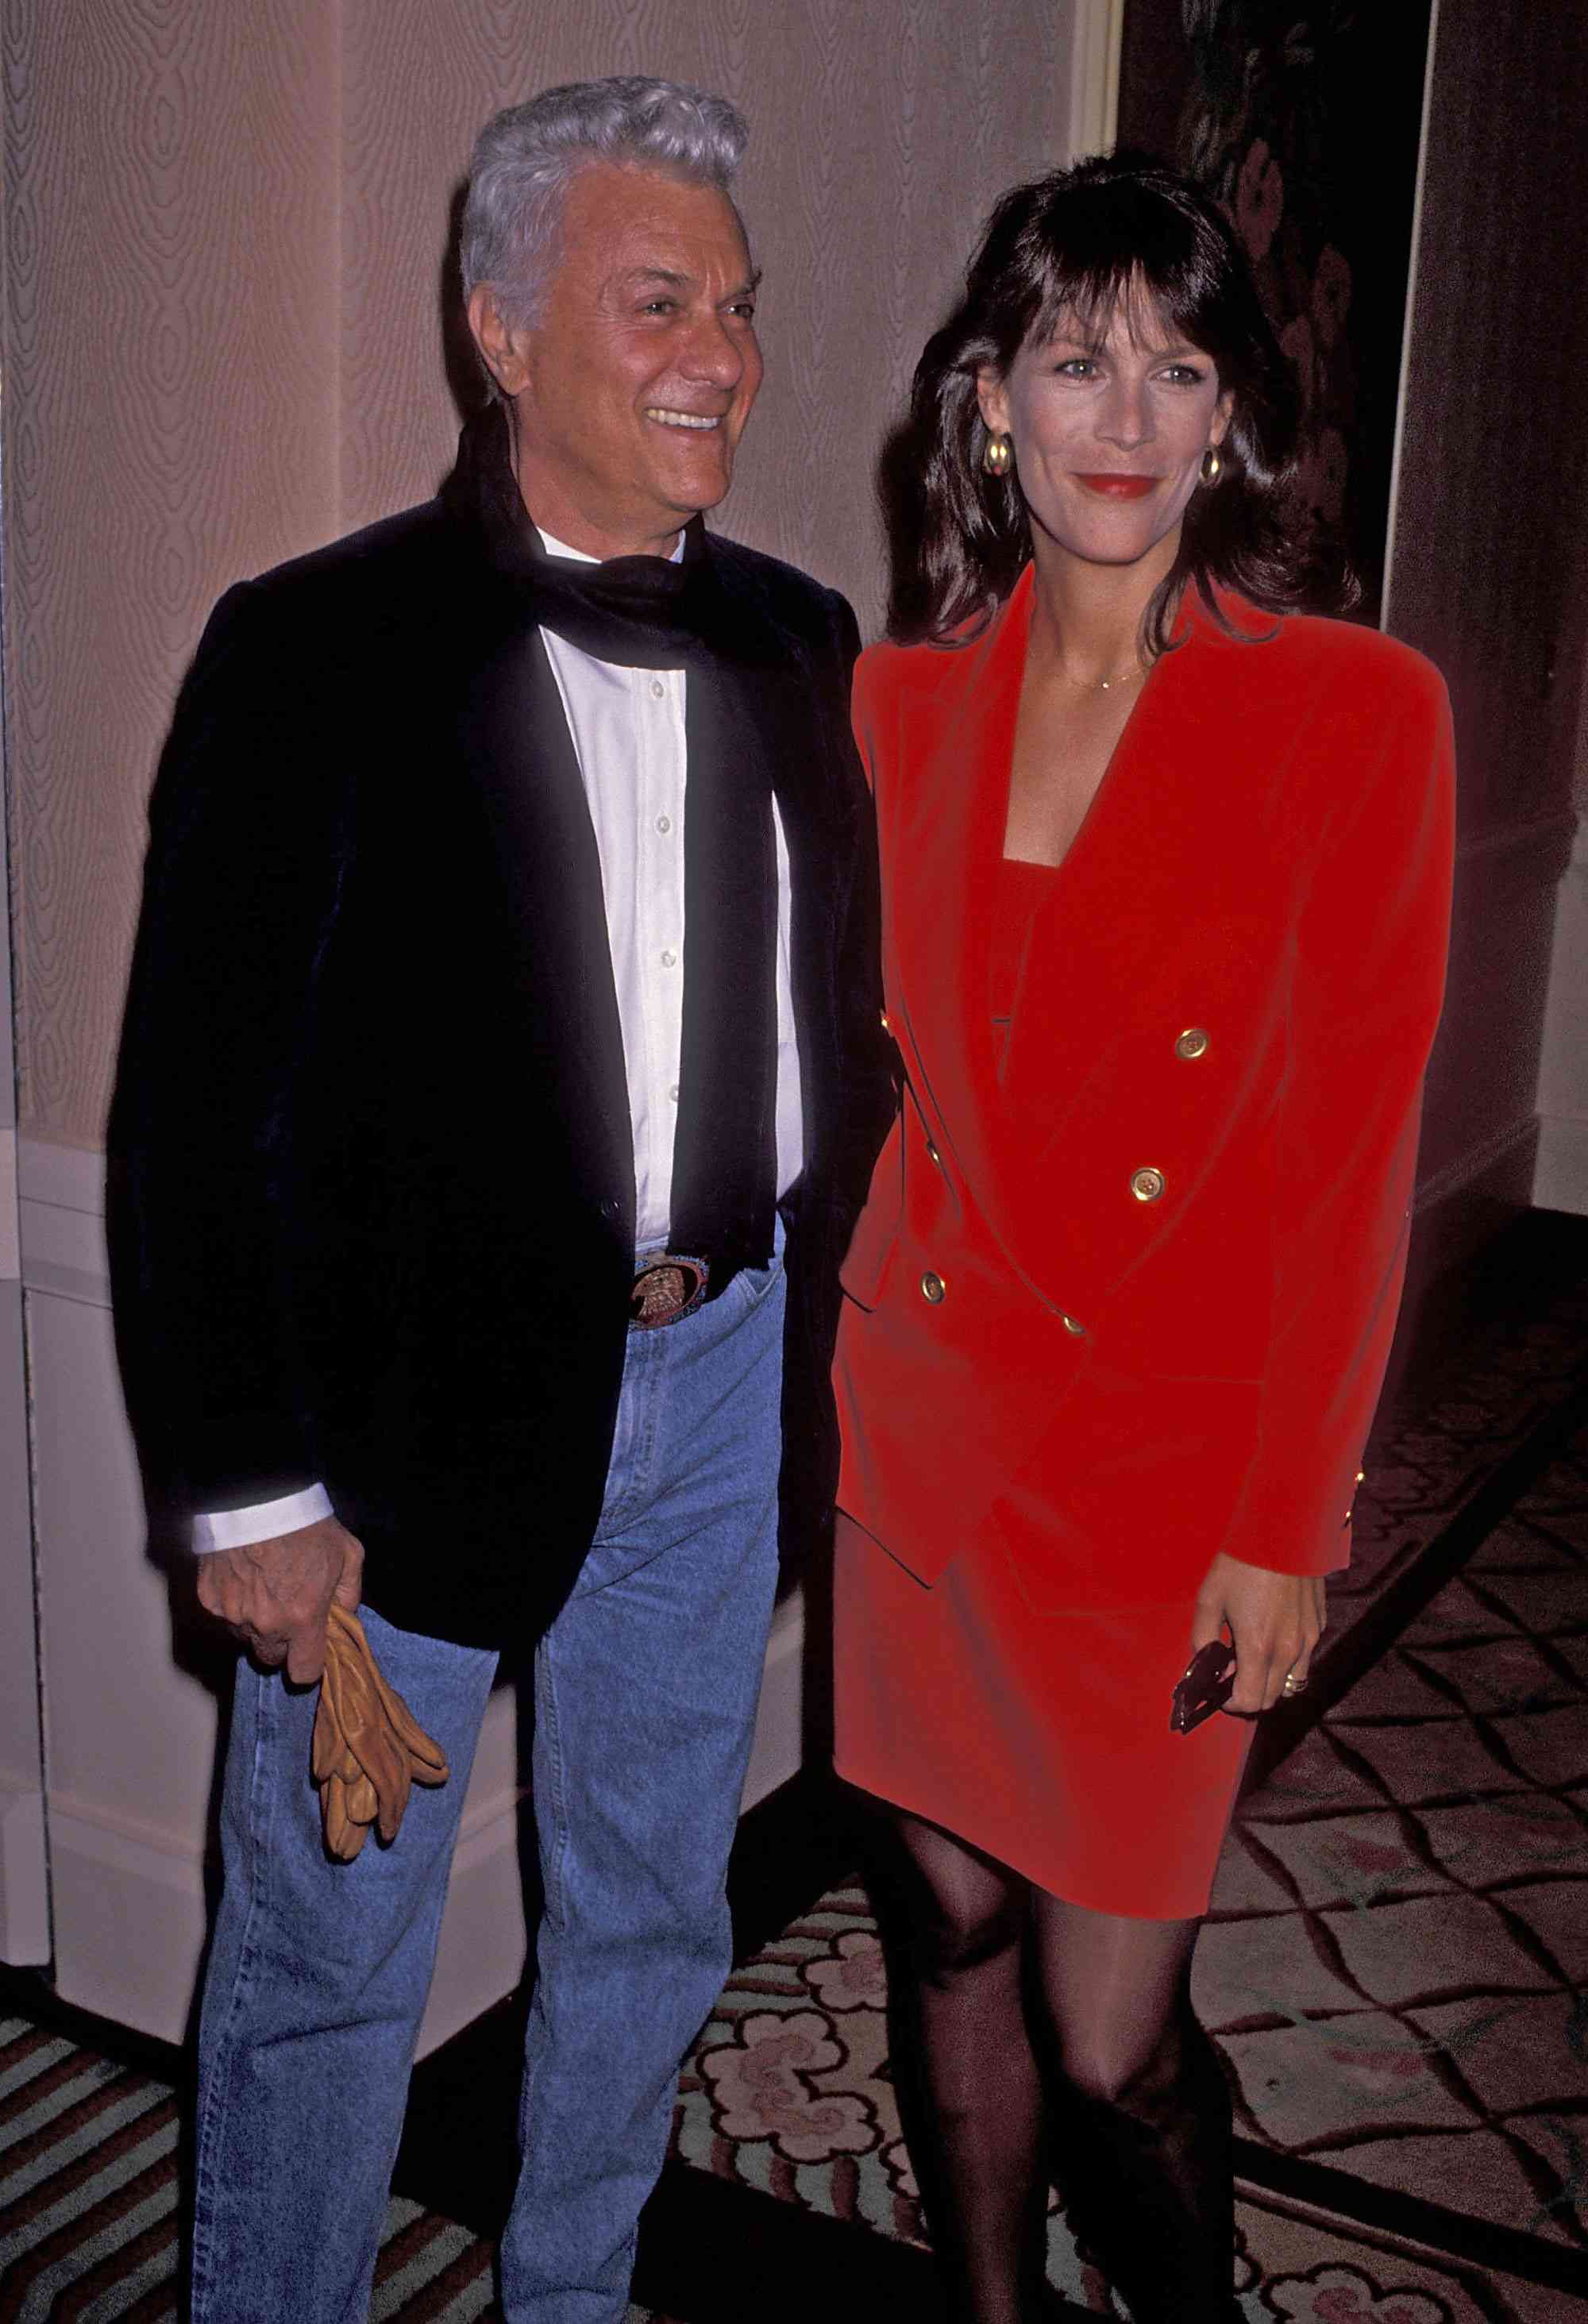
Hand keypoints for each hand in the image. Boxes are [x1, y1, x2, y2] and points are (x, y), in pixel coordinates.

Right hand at [195, 1516, 363, 1684]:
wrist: (256, 1495)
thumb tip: (343, 1616)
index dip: (309, 1665)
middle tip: (287, 1612)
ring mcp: (232, 1613)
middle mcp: (264, 1623)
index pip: (303, 1672)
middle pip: (270, 1658)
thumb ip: (349, 1593)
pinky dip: (233, 1604)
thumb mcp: (348, 1553)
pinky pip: (223, 1615)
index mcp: (302, 1617)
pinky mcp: (208, 1599)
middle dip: (281, 1644)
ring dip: (255, 1623)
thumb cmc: (305, 1523)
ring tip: (264, 1587)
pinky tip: (243, 1575)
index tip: (310, 1651)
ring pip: (244, 1637)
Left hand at [1189, 1553, 1325, 1717]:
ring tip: (1254, 1658)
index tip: (1220, 1691)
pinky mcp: (1318, 1626)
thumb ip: (1203, 1638)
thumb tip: (1207, 1663)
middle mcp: (1288, 1651)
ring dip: (1270, 1681)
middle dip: (1249, 1695)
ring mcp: (1308, 1640)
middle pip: (1270, 1698)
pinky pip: (1304, 1658)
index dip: (1231, 1703)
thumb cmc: (1241, 1564)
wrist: (1283, 1532)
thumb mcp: (1209, 1599)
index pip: (1249, 1701)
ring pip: (1290, 1683)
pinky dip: (1287, 1660)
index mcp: (1258, 1647)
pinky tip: (1272, 1636)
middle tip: (1232, 1674)